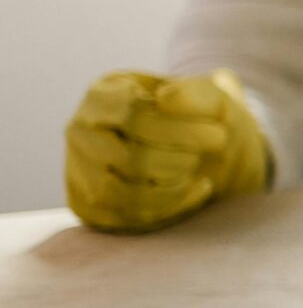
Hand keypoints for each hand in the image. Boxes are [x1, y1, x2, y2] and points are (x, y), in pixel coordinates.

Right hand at [64, 69, 271, 232]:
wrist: (201, 150)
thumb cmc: (201, 120)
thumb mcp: (210, 98)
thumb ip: (197, 92)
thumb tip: (165, 98)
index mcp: (103, 95)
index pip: (131, 113)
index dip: (179, 127)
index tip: (219, 131)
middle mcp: (81, 131)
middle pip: (126, 156)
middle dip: (181, 158)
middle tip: (216, 150)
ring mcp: (79, 170)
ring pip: (117, 190)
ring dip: (171, 185)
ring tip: (197, 169)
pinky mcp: (89, 205)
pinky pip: (123, 215)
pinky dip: (169, 205)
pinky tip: (197, 188)